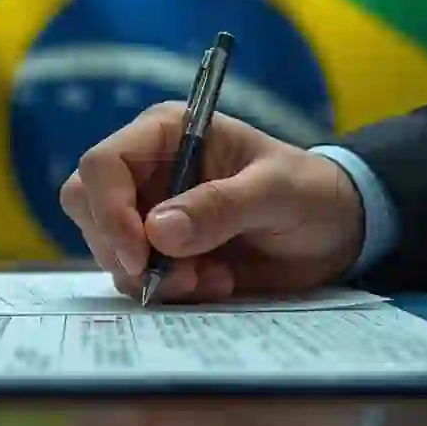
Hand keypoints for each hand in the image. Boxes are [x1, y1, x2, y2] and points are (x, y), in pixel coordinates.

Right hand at [59, 102, 363, 301]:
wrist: (337, 233)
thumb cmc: (311, 192)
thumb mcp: (277, 192)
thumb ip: (222, 206)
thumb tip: (158, 232)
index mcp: (166, 133)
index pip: (102, 165)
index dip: (109, 211)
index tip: (140, 255)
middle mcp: (147, 172)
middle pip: (88, 209)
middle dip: (124, 251)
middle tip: (180, 277)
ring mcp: (150, 215)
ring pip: (108, 251)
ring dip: (154, 277)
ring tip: (214, 279)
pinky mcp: (162, 255)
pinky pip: (136, 279)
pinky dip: (171, 292)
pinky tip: (219, 283)